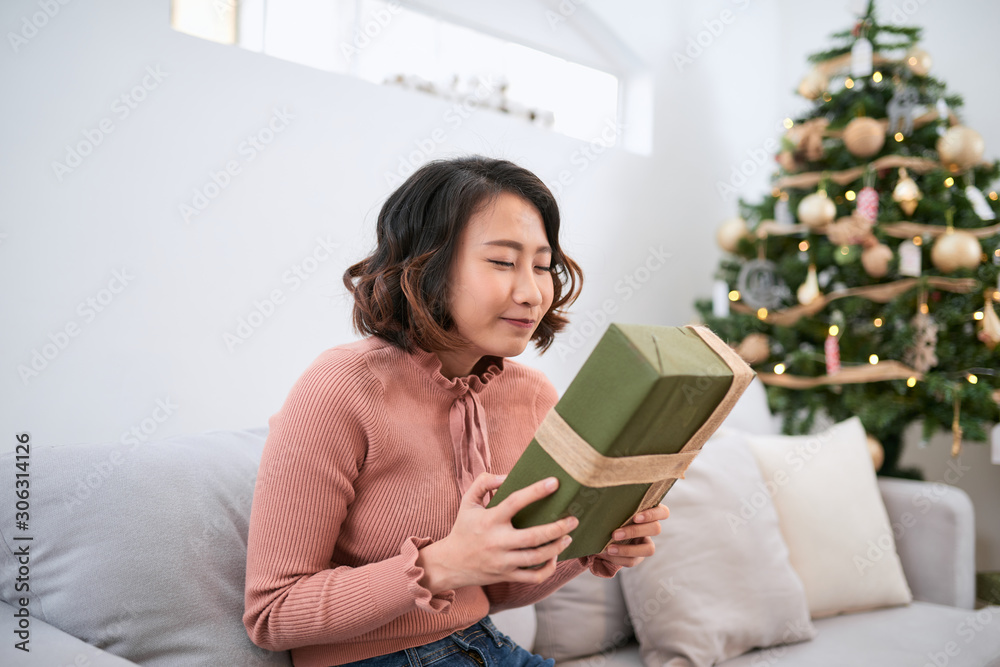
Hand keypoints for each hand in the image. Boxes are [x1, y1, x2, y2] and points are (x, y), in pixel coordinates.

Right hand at [415, 472, 577, 592]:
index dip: (536, 491)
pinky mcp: (507, 576)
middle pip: (533, 537)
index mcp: (489, 520)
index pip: (515, 502)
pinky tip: (554, 557)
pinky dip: (548, 569)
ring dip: (557, 547)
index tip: (555, 482)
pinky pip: (533, 577)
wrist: (450, 564)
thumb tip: (506, 476)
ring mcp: (503, 562)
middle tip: (573, 518)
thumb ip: (483, 483)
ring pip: (537, 558)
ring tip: (569, 536)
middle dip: (557, 528)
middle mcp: (497, 542)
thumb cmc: (463, 528)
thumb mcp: (468, 502)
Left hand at [593, 504, 669, 568]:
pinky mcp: (638, 557)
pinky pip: (633, 561)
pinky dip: (618, 558)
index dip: (652, 515)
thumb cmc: (610, 513)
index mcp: (649, 511)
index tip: (635, 517)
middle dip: (635, 531)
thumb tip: (604, 501)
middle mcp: (651, 528)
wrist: (601, 532)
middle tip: (615, 534)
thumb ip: (616, 505)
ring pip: (649, 549)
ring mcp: (646, 543)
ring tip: (608, 548)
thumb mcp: (614, 508)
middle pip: (656, 529)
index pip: (663, 512)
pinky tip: (606, 553)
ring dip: (628, 549)